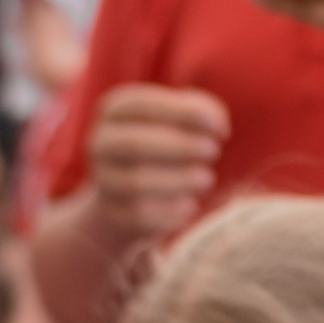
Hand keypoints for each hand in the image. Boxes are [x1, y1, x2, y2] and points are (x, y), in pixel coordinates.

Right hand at [86, 84, 230, 243]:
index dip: (186, 115)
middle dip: (181, 148)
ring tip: (206, 180)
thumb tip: (218, 127)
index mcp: (115, 111)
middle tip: (214, 152)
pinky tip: (190, 206)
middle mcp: (101, 143)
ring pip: (137, 183)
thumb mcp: (183, 119)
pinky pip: (140, 215)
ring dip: (180, 181)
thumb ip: (204, 112)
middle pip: (136, 145)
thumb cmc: (166, 144)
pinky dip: (171, 212)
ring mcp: (103, 180)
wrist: (130, 194)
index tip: (222, 130)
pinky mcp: (111, 213)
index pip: (144, 107)